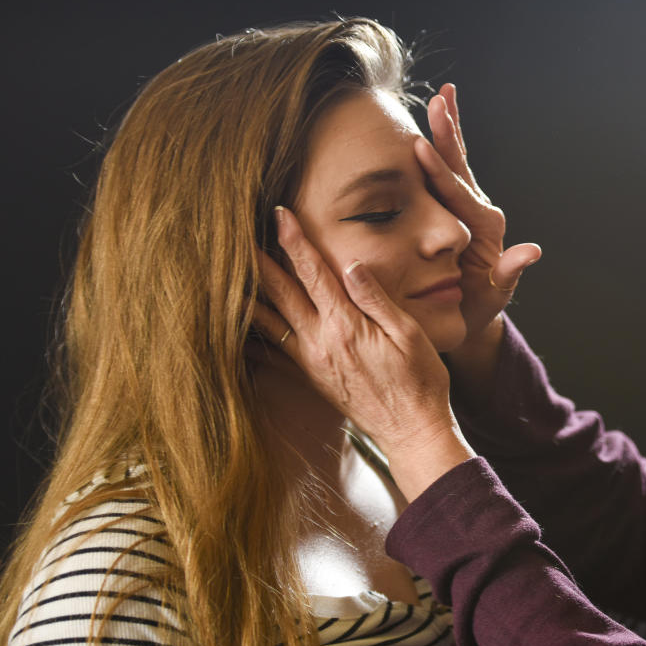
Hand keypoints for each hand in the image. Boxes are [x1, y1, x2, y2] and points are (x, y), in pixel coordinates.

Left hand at [253, 206, 473, 498]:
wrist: (412, 432)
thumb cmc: (420, 381)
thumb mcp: (410, 334)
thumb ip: (377, 298)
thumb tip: (352, 264)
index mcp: (346, 326)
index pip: (313, 273)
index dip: (294, 240)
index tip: (279, 213)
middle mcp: (320, 342)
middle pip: (280, 291)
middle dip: (258, 258)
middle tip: (234, 232)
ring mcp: (311, 362)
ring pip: (268, 320)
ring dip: (247, 292)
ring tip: (224, 271)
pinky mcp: (310, 378)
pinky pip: (272, 351)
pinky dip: (253, 334)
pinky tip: (235, 325)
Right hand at [421, 84, 541, 339]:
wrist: (469, 314)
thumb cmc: (477, 308)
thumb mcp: (493, 295)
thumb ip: (510, 272)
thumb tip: (533, 251)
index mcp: (485, 228)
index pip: (459, 195)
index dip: (440, 172)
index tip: (421, 147)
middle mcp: (477, 211)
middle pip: (459, 167)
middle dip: (448, 134)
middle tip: (441, 99)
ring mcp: (465, 206)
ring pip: (454, 162)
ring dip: (448, 129)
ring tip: (443, 96)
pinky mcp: (452, 207)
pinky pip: (445, 172)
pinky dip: (441, 146)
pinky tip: (434, 120)